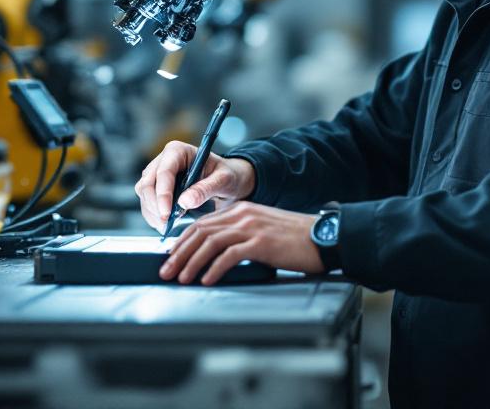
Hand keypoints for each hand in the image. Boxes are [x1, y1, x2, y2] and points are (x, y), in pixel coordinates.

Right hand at [134, 140, 256, 231]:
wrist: (227, 181)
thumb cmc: (227, 175)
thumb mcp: (223, 180)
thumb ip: (205, 189)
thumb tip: (185, 202)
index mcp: (178, 151)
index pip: (164, 172)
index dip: (163, 194)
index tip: (167, 214)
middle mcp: (163, 161)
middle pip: (147, 184)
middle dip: (155, 206)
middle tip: (168, 224)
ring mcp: (157, 175)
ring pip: (144, 195)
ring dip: (153, 213)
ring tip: (169, 227)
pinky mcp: (156, 189)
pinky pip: (147, 203)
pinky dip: (154, 216)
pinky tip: (167, 225)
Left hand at [159, 201, 323, 284]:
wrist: (322, 237)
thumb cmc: (294, 239)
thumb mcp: (262, 229)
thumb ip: (239, 235)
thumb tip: (214, 255)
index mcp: (240, 210)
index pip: (202, 224)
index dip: (182, 242)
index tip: (170, 258)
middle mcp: (242, 214)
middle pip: (200, 232)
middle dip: (179, 253)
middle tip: (167, 271)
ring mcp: (251, 227)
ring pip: (210, 242)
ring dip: (192, 262)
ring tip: (182, 279)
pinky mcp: (261, 242)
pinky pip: (230, 255)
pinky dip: (214, 268)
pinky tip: (207, 280)